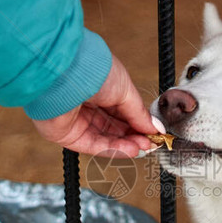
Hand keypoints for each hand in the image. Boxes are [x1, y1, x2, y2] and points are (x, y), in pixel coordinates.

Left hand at [32, 56, 162, 157]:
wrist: (67, 76)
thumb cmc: (94, 72)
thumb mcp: (126, 90)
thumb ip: (140, 113)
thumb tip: (154, 128)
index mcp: (101, 89)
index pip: (122, 112)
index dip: (139, 124)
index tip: (154, 133)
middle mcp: (87, 105)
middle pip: (114, 128)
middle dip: (134, 137)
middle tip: (151, 143)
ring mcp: (76, 120)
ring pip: (105, 139)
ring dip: (126, 145)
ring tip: (142, 148)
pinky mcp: (67, 135)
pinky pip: (93, 146)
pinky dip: (112, 150)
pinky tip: (129, 150)